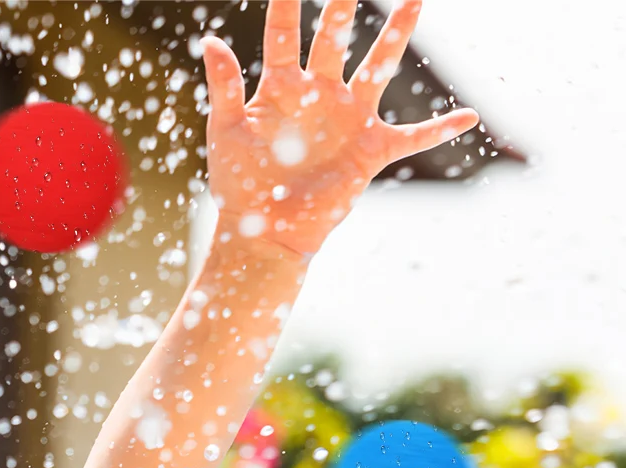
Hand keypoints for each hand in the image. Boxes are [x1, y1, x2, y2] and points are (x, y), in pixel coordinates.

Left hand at [201, 0, 478, 258]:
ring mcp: (348, 119)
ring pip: (379, 66)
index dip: (285, 2)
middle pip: (335, 37)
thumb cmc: (239, 187)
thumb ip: (224, 87)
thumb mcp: (226, 134)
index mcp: (281, 89)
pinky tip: (469, 117)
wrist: (263, 234)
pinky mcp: (369, 151)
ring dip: (398, 33)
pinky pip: (413, 138)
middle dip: (343, 3)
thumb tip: (210, 39)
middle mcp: (319, 95)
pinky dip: (440, 130)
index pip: (283, 34)